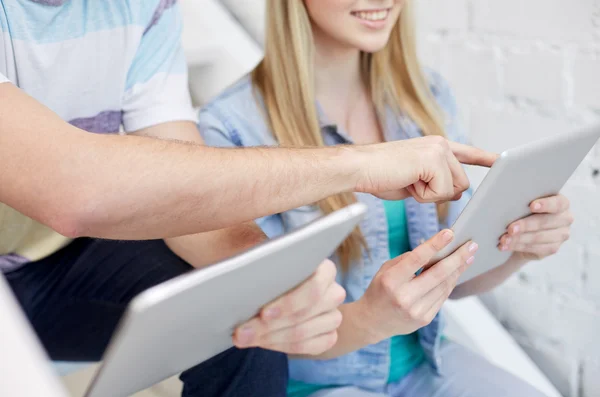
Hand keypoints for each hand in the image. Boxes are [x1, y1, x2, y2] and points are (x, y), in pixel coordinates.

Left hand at [232, 260, 345, 354]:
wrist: (279, 293)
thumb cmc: (273, 275)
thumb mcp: (269, 266)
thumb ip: (265, 270)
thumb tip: (248, 280)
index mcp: (325, 270)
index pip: (314, 287)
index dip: (289, 303)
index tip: (264, 314)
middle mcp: (334, 292)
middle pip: (306, 313)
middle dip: (269, 325)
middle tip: (242, 332)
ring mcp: (334, 316)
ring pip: (304, 332)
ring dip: (271, 337)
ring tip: (246, 337)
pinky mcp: (329, 336)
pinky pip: (310, 348)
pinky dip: (282, 346)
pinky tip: (263, 342)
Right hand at [357, 136, 497, 201]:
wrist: (359, 168)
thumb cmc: (379, 175)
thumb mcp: (414, 182)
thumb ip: (435, 184)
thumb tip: (457, 194)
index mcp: (435, 147)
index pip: (467, 153)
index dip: (485, 159)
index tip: (502, 161)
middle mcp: (440, 144)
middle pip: (461, 184)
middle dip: (439, 194)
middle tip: (411, 183)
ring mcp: (439, 150)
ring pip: (453, 189)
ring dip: (430, 195)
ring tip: (407, 181)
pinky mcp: (434, 160)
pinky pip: (441, 192)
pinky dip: (423, 196)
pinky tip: (406, 181)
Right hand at [357, 230, 477, 342]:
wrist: (372, 321)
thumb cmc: (380, 290)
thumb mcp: (386, 269)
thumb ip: (408, 259)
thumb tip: (435, 250)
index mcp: (391, 281)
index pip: (417, 259)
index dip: (435, 244)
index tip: (450, 233)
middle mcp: (404, 297)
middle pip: (438, 274)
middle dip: (457, 258)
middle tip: (471, 245)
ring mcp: (416, 310)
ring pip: (444, 286)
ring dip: (458, 270)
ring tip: (468, 257)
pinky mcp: (425, 319)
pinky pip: (443, 297)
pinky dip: (450, 282)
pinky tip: (456, 272)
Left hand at [498, 194, 572, 260]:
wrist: (526, 228)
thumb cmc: (526, 209)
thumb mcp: (527, 203)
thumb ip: (524, 200)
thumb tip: (508, 201)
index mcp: (562, 203)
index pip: (558, 203)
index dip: (545, 205)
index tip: (531, 206)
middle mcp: (565, 219)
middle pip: (545, 222)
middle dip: (525, 225)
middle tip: (510, 229)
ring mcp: (560, 235)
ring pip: (538, 237)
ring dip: (518, 239)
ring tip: (504, 239)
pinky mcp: (552, 248)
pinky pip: (534, 248)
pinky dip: (517, 246)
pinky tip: (506, 246)